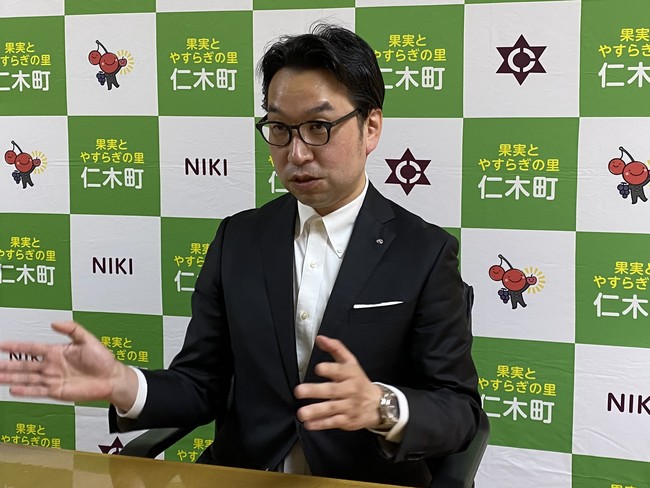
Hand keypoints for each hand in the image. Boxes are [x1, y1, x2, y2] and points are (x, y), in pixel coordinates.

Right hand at [0, 321, 136, 408]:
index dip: (17, 346)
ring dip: (11, 377)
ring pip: (27, 378)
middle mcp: (52, 365)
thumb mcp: (88, 339)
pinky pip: (38, 391)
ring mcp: (53, 378)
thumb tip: (55, 323)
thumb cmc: (102, 359)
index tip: (1, 345)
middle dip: (8, 364)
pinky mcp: (57, 391)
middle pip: (25, 364)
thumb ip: (72, 329)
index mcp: (57, 351)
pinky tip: (13, 389)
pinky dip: (25, 391)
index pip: (32, 348)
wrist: (112, 378)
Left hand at [294, 335, 381, 430]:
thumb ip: (335, 348)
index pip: (339, 370)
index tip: (317, 368)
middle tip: (298, 391)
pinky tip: (309, 424)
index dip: (329, 369)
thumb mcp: (350, 362)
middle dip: (315, 391)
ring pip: (331, 408)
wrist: (377, 404)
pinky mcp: (347, 420)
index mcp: (350, 373)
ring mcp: (348, 406)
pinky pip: (333, 422)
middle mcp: (350, 390)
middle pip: (332, 390)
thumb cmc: (358, 380)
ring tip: (301, 413)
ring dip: (315, 411)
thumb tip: (319, 338)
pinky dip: (321, 424)